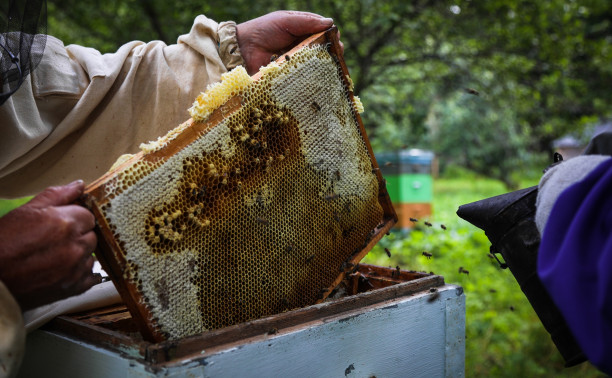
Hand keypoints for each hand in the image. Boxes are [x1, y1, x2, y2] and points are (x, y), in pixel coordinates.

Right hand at [0, 180, 99, 309]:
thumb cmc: (2, 243)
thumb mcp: (26, 211)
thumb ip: (57, 195)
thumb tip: (79, 185)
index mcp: (66, 224)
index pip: (89, 216)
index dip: (75, 219)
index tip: (62, 224)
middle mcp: (75, 246)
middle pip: (92, 236)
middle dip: (78, 236)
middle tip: (55, 241)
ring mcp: (76, 269)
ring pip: (91, 256)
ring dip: (79, 255)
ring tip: (55, 257)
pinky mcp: (73, 288)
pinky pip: (91, 277)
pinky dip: (81, 274)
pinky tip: (64, 271)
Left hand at [236, 11, 342, 74]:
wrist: (243, 49)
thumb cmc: (264, 30)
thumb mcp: (286, 20)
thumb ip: (307, 21)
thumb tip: (330, 23)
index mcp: (302, 32)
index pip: (323, 34)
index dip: (332, 37)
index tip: (337, 41)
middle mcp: (302, 48)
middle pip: (323, 52)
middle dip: (332, 54)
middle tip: (337, 55)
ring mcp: (297, 64)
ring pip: (317, 67)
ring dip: (325, 68)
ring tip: (332, 68)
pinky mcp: (290, 77)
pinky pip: (304, 79)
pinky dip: (312, 80)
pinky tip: (320, 80)